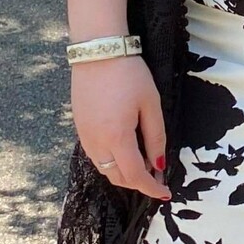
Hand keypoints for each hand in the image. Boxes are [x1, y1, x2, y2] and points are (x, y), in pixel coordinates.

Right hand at [70, 54, 169, 200]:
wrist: (98, 50)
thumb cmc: (129, 74)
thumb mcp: (151, 105)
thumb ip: (155, 138)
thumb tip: (158, 165)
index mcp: (116, 137)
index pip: (135, 175)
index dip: (151, 188)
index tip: (165, 193)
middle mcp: (96, 142)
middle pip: (116, 177)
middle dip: (137, 183)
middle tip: (156, 177)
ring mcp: (84, 135)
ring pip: (104, 169)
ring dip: (123, 173)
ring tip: (142, 163)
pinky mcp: (79, 127)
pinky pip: (95, 155)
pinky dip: (111, 161)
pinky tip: (124, 149)